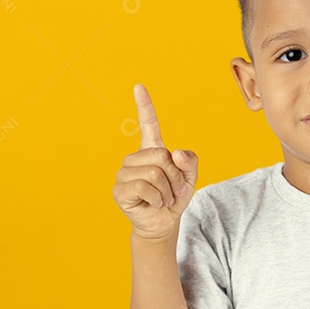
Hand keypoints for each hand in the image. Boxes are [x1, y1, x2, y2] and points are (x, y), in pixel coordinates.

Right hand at [112, 83, 198, 242]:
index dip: (144, 105)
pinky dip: (156, 198)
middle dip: (175, 177)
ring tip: (164, 198)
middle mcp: (135, 158)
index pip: (149, 124)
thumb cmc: (174, 198)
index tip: (138, 86)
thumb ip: (190, 162)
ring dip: (167, 190)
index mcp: (152, 150)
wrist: (164, 222)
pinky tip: (154, 203)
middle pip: (161, 157)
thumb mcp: (190, 178)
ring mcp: (124, 173)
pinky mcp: (119, 190)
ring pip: (154, 173)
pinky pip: (143, 186)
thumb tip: (176, 153)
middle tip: (174, 191)